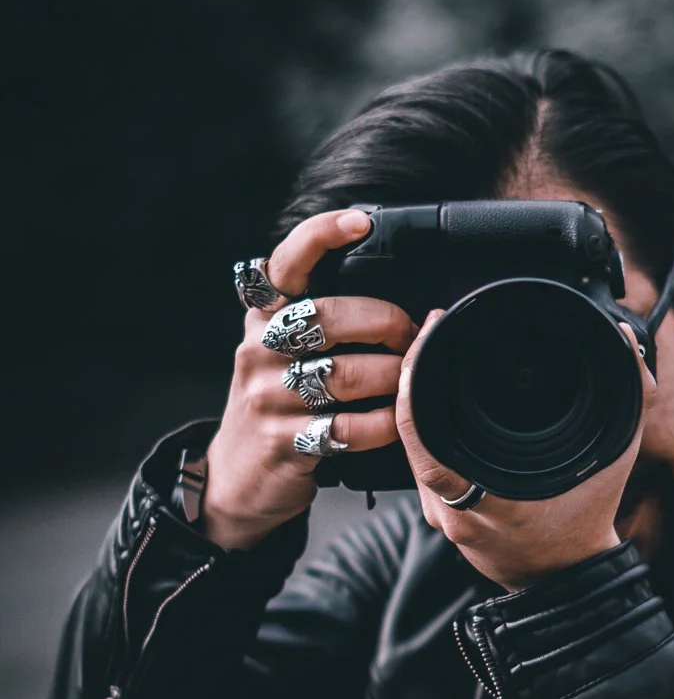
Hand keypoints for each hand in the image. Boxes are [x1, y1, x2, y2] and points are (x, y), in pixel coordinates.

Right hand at [202, 209, 416, 548]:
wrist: (238, 476)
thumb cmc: (278, 402)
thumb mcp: (280, 350)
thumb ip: (317, 316)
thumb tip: (395, 288)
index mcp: (262, 318)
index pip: (284, 263)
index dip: (321, 235)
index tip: (362, 221)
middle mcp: (258, 350)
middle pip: (328, 318)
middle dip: (383, 321)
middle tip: (409, 334)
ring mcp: (267, 398)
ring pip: (344, 375)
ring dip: (392, 375)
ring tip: (410, 377)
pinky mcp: (284, 443)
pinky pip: (348, 429)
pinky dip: (384, 424)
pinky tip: (397, 420)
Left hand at [396, 311, 656, 590]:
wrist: (568, 578)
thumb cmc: (588, 517)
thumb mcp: (617, 451)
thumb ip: (631, 393)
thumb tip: (625, 340)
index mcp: (487, 494)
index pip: (423, 428)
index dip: (416, 375)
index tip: (431, 330)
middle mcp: (455, 508)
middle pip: (410, 431)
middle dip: (414, 374)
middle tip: (429, 332)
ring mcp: (443, 516)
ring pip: (412, 447)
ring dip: (417, 400)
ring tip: (431, 355)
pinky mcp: (442, 518)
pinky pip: (423, 462)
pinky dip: (428, 428)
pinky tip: (439, 400)